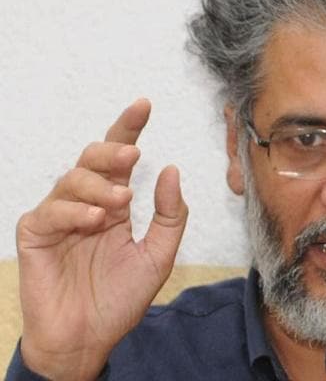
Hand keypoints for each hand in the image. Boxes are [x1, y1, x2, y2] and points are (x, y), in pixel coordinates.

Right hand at [16, 99, 188, 379]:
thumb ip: (169, 215)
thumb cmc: (120, 298)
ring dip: (98, 186)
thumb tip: (172, 170)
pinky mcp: (36, 235)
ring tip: (119, 203)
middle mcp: (87, 204)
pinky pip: (50, 211)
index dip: (129, 130)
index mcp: (114, 205)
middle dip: (112, 150)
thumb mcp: (158, 256)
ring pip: (72, 179)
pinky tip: (93, 221)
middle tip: (132, 155)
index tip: (144, 105)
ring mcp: (59, 217)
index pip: (120, 160)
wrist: (89, 338)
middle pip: (93, 159)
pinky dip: (73, 211)